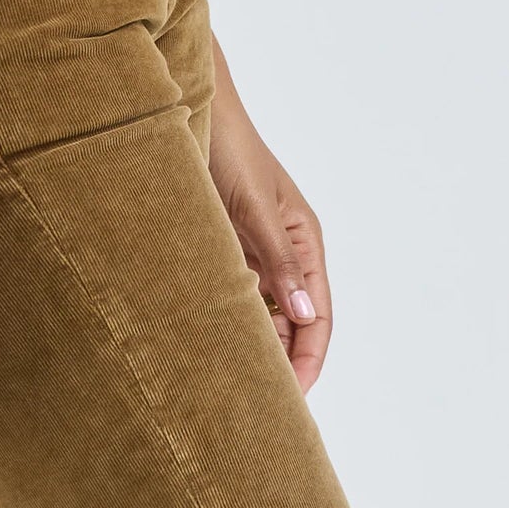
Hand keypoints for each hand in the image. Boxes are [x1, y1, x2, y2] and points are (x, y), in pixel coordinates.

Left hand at [207, 40, 333, 393]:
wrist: (190, 105)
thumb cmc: (230, 148)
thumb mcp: (256, 207)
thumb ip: (280, 260)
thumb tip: (304, 315)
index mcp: (305, 241)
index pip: (317, 318)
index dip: (308, 362)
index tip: (290, 400)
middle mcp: (284, 252)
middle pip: (290, 324)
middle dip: (278, 362)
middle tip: (252, 402)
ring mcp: (253, 251)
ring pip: (260, 313)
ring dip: (249, 342)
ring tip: (225, 377)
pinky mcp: (224, 246)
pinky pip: (232, 294)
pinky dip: (225, 318)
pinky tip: (206, 338)